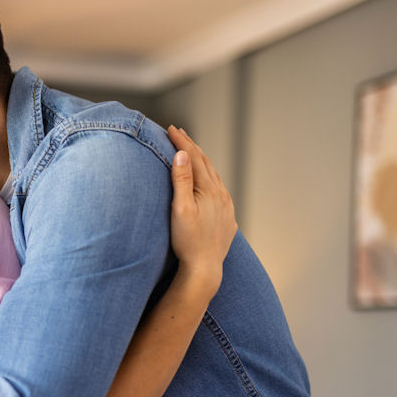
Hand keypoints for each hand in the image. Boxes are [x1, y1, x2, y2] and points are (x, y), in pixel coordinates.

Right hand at [167, 126, 237, 293]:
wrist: (204, 268)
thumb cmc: (187, 240)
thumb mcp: (180, 209)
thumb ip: (181, 180)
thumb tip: (180, 154)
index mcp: (209, 189)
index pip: (193, 157)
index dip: (181, 141)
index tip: (169, 128)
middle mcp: (221, 194)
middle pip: (206, 163)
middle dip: (191, 147)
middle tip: (178, 133)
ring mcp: (226, 206)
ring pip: (214, 176)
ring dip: (202, 162)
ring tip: (191, 153)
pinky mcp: (227, 218)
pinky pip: (219, 191)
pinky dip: (210, 179)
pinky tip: (207, 183)